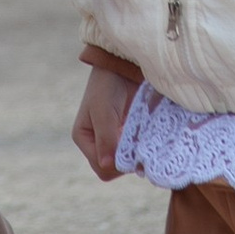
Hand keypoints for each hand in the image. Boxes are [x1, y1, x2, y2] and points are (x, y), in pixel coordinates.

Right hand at [72, 63, 139, 181]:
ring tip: (147, 139)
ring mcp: (114, 139)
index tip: (135, 151)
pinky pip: (136, 150)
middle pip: (114, 169)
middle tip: (143, 146)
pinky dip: (144, 147)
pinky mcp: (129, 133)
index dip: (119, 165)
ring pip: (127, 161)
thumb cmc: (108, 85)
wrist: (122, 65)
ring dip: (138, 154)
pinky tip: (150, 137)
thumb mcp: (103, 111)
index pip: (102, 168)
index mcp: (84, 138)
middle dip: (129, 161)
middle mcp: (97, 142)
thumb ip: (105, 138)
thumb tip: (107, 166)